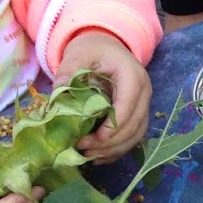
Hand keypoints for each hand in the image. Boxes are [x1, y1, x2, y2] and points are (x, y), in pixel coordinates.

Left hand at [56, 30, 151, 162]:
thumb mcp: (80, 53)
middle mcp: (144, 92)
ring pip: (136, 134)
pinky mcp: (137, 113)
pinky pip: (133, 136)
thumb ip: (70, 68)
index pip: (128, 107)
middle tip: (84, 149)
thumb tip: (58, 89)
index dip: (113, 127)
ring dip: (115, 149)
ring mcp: (143, 104)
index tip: (93, 140)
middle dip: (111, 142)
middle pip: (135, 125)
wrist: (107, 46)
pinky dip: (118, 149)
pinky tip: (99, 157)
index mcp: (133, 77)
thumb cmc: (94, 49)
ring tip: (89, 156)